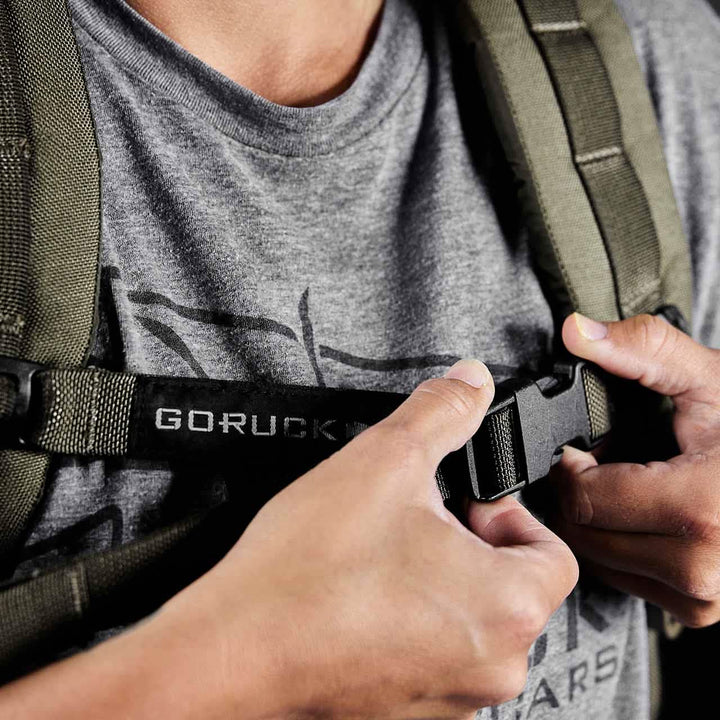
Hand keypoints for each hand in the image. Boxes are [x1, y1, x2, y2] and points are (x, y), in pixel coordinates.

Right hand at [161, 360, 577, 718]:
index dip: (507, 515)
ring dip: (440, 585)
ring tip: (382, 559)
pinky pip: (434, 657)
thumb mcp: (384, 461)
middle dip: (471, 547)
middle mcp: (492, 666)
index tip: (463, 504)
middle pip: (512, 588)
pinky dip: (412, 624)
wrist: (231, 653)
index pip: (551, 551)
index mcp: (507, 606)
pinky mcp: (409, 716)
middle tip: (415, 524)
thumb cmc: (307, 573)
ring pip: (470, 623)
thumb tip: (471, 383)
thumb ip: (442, 412)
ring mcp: (451, 701)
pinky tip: (362, 600)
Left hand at [552, 312, 719, 627]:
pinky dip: (622, 550)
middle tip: (599, 464)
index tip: (579, 449)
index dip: (571, 467)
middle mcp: (703, 565)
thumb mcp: (711, 381)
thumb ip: (642, 350)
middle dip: (580, 493)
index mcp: (700, 509)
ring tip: (627, 485)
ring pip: (602, 563)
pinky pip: (631, 584)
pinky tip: (644, 516)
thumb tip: (577, 331)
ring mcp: (705, 594)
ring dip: (598, 523)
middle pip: (586, 535)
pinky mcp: (704, 607)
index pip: (584, 500)